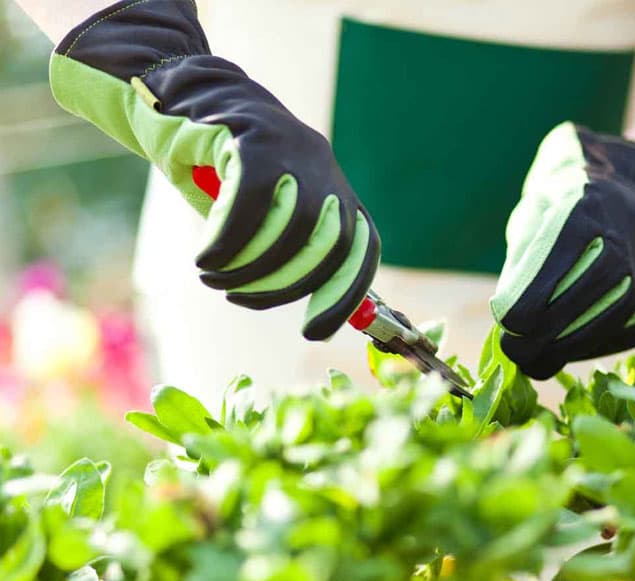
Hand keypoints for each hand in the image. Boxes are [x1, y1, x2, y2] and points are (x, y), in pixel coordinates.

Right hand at [49, 0, 378, 339]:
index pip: (361, 248)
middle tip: (240, 299)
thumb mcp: (261, 211)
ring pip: (291, 226)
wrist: (175, 96)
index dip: (344, 295)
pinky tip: (207, 259)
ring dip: (251, 268)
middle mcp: (323, 166)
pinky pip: (250, 203)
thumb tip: (297, 296)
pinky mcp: (254, 135)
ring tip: (216, 279)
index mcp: (334, 188)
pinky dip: (228, 241)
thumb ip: (286, 247)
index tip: (313, 331)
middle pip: (328, 243)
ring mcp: (292, 147)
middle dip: (285, 286)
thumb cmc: (219, 171)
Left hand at [490, 123, 634, 378]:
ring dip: (569, 348)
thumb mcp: (531, 222)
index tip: (506, 324)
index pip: (551, 268)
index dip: (525, 305)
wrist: (623, 193)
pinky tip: (571, 349)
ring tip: (538, 360)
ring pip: (610, 320)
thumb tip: (511, 326)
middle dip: (543, 335)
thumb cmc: (561, 212)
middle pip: (583, 298)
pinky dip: (597, 346)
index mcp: (583, 210)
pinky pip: (630, 332)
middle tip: (515, 353)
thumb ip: (520, 268)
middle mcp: (625, 237)